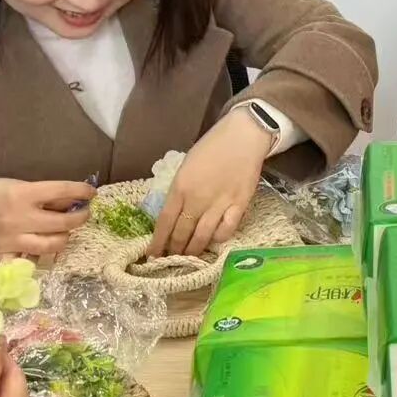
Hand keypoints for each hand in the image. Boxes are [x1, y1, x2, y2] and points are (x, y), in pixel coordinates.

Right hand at [0, 177, 96, 258]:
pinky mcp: (4, 254)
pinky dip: (36, 261)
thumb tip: (72, 200)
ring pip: (49, 245)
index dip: (80, 191)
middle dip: (80, 218)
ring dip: (64, 239)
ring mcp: (12, 239)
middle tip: (84, 214)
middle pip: (61, 222)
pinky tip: (43, 255)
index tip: (91, 193)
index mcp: (23, 194)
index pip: (61, 190)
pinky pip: (25, 264)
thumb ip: (43, 195)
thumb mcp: (18, 185)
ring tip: (65, 233)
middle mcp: (20, 218)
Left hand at [149, 109, 271, 257]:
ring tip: (189, 258)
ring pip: (202, 237)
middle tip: (171, 260)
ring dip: (194, 250)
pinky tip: (214, 240)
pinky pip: (226, 230)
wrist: (243, 136)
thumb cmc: (212, 147)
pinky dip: (218, 239)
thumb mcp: (186, 167)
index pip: (165, 222)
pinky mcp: (239, 205)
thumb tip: (175, 214)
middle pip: (182, 233)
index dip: (158, 242)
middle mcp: (197, 199)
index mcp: (180, 187)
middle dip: (174, 250)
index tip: (153, 255)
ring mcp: (219, 204)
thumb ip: (179, 191)